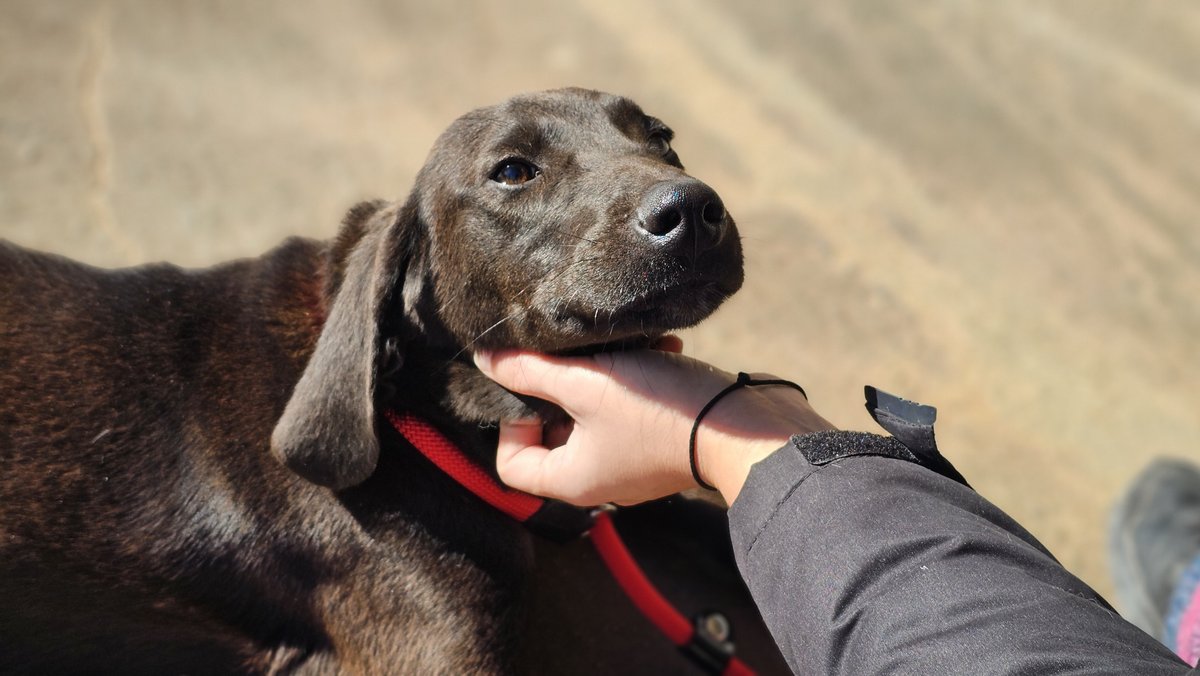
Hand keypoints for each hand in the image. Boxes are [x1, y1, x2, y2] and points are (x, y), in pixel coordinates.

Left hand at [473, 343, 834, 505]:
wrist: (743, 427)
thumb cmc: (659, 410)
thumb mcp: (587, 382)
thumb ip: (531, 371)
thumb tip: (483, 359)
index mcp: (572, 479)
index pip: (511, 464)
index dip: (512, 421)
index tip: (536, 386)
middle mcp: (599, 481)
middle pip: (553, 434)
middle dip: (563, 387)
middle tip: (579, 356)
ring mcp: (633, 465)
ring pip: (595, 415)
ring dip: (604, 376)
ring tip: (626, 347)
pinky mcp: (662, 446)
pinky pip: (631, 413)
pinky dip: (637, 381)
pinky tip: (661, 351)